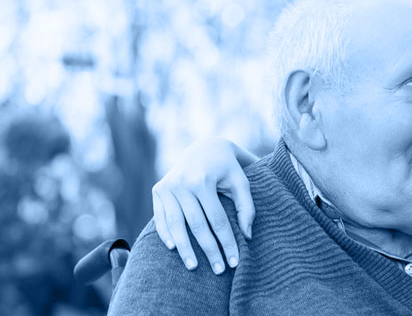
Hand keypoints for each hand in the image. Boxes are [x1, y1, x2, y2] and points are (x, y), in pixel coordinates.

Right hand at [151, 138, 254, 274]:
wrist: (206, 148)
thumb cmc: (229, 168)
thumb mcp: (242, 182)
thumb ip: (247, 207)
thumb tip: (248, 236)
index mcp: (203, 180)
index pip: (217, 220)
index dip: (227, 242)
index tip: (235, 261)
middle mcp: (182, 183)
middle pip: (197, 225)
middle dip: (209, 250)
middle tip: (219, 270)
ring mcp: (167, 186)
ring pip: (176, 225)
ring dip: (185, 249)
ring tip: (194, 266)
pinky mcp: (158, 189)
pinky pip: (161, 217)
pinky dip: (165, 234)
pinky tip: (174, 249)